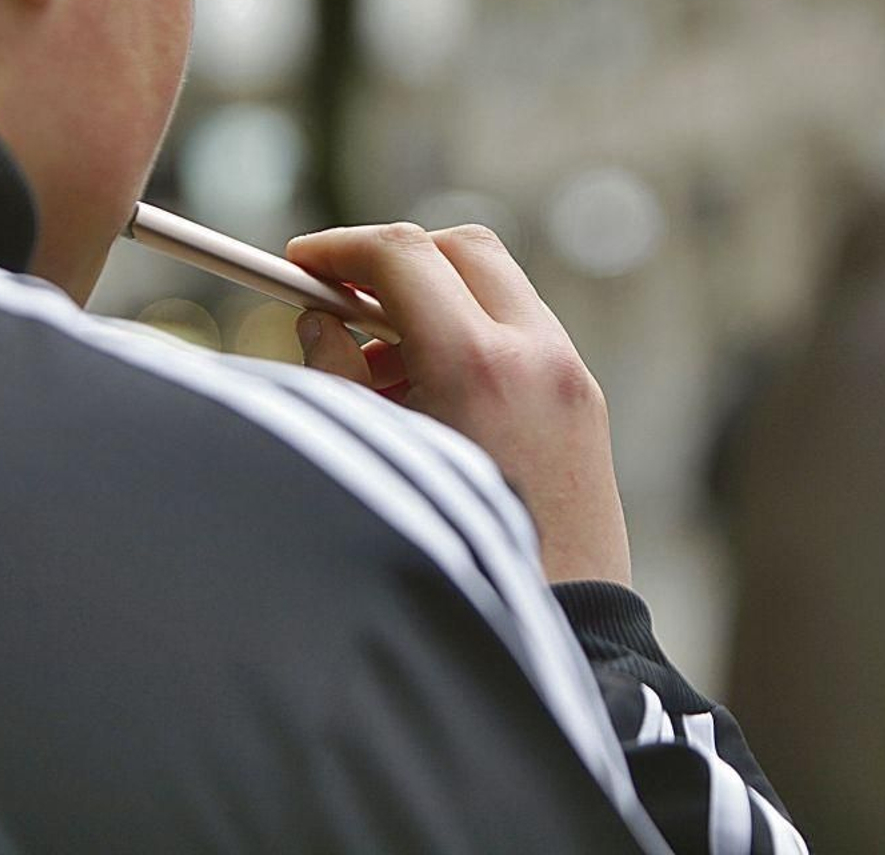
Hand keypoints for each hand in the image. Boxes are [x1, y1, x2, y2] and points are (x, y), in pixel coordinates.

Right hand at [287, 223, 631, 585]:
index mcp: (478, 365)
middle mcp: (537, 355)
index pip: (402, 254)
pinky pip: (523, 333)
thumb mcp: (376, 457)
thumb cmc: (451, 566)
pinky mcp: (586, 402)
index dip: (340, 249)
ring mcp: (572, 375)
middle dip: (395, 260)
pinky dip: (472, 336)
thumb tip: (318, 320)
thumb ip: (336, 375)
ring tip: (378, 370)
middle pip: (461, 247)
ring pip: (497, 287)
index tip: (298, 263)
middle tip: (341, 297)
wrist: (560, 636)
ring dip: (434, 301)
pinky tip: (430, 399)